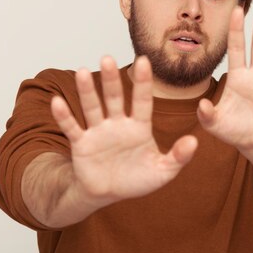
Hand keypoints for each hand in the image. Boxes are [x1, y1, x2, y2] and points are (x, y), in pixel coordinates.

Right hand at [51, 56, 196, 205]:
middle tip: (107, 58)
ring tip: (81, 71)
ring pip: (92, 107)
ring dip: (87, 91)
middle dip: (110, 79)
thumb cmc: (137, 180)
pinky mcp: (82, 144)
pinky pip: (72, 127)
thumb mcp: (163, 171)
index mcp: (139, 127)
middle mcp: (118, 124)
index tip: (145, 61)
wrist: (109, 193)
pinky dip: (64, 116)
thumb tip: (194, 142)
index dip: (143, 82)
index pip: (143, 101)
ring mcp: (98, 132)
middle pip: (114, 98)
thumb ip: (178, 157)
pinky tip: (57, 102)